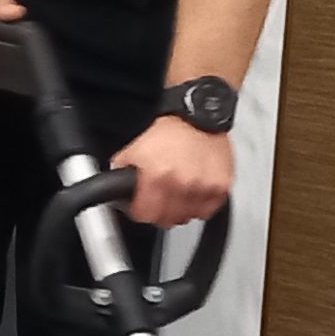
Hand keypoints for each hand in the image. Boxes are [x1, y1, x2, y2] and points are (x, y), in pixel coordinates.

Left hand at [113, 115, 233, 225]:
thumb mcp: (133, 152)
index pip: (145, 215)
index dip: (140, 211)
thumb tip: (113, 192)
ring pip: (187, 217)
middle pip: (166, 220)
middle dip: (160, 212)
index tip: (142, 207)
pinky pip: (208, 210)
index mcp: (158, 176)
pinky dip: (201, 206)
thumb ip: (119, 175)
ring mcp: (203, 186)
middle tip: (161, 200)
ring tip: (179, 193)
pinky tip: (195, 192)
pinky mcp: (221, 186)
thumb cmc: (168, 133)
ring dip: (181, 210)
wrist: (197, 115)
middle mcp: (182, 183)